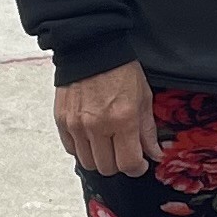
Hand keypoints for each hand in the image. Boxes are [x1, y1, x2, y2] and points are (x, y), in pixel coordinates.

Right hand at [56, 61, 160, 177]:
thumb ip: (148, 131)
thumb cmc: (120, 70)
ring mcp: (77, 125)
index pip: (128, 163)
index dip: (136, 168)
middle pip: (107, 168)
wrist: (91, 48)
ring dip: (100, 158)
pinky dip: (82, 149)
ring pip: (88, 162)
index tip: (139, 164)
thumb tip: (154, 154)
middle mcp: (97, 126)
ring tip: (107, 144)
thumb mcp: (143, 98)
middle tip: (124, 152)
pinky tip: (91, 137)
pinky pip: (71, 149)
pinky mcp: (62, 120)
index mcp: (122, 119)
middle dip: (119, 164)